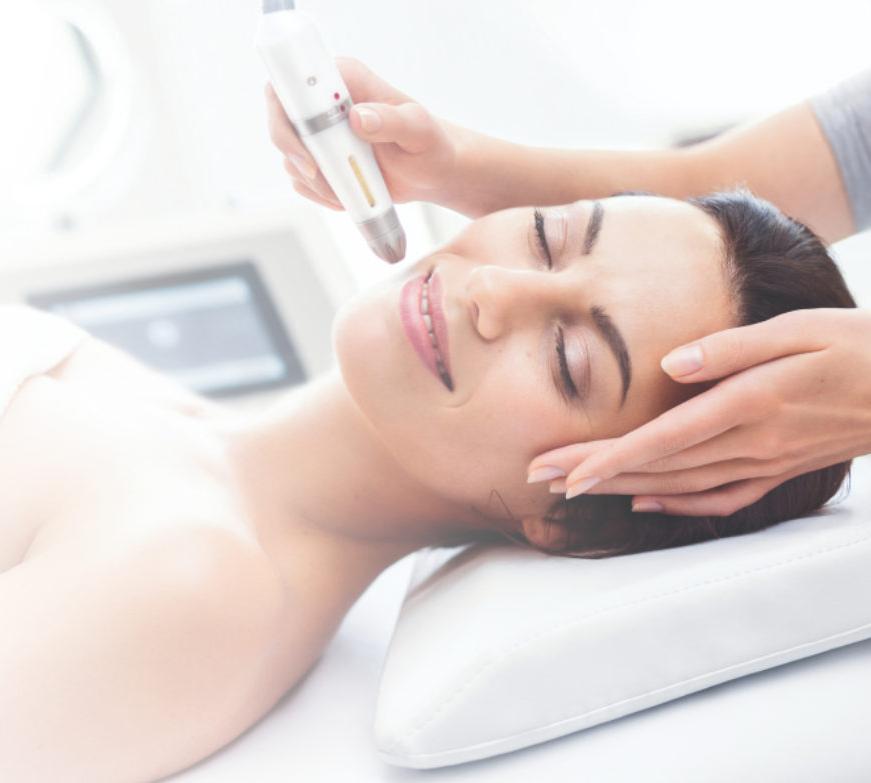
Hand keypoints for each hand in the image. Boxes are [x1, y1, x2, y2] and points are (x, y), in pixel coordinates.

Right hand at [265, 56, 464, 210]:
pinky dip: (319, 194)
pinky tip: (346, 197)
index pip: (294, 82)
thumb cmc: (430, 145)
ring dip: (313, 181)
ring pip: (291, 157)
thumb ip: (392, 121)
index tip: (305, 143)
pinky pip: (303, 181)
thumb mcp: (419, 131)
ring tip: (349, 190)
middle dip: (294, 153)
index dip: (285, 109)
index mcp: (345, 81)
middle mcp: (326, 104)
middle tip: (318, 174)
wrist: (431, 172)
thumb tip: (358, 117)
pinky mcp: (321, 161)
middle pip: (281, 121)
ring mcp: (320, 135)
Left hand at [526, 308, 870, 515]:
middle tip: (540, 476)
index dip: (609, 458)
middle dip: (594, 473)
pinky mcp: (775, 471)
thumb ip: (730, 349)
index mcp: (749, 405)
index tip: (564, 471)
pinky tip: (645, 502)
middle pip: (657, 466)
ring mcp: (762, 463)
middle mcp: (750, 443)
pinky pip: (718, 498)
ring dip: (622, 488)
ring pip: (678, 485)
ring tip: (573, 490)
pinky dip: (677, 504)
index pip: (663, 439)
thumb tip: (672, 365)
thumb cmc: (852, 345)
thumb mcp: (795, 330)